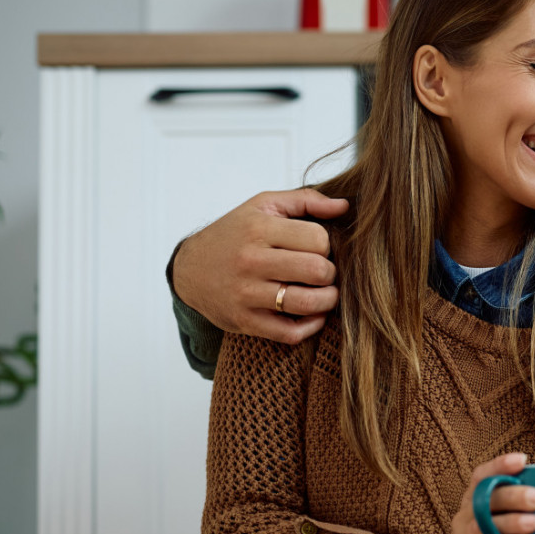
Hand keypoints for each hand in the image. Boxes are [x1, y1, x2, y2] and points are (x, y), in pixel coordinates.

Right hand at [172, 189, 348, 343]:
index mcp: (259, 228)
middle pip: (318, 271)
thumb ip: (306, 200)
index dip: (327, 245)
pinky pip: (290, 333)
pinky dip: (311, 326)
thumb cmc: (235, 233)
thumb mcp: (263, 205)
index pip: (318, 239)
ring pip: (307, 303)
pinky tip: (312, 314)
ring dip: (328, 300)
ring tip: (325, 293)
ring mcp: (246, 294)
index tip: (318, 249)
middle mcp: (251, 261)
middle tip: (323, 272)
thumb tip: (344, 206)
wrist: (189, 269)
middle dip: (330, 273)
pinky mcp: (244, 321)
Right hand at [411, 453, 534, 533]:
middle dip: (513, 496)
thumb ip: (518, 506)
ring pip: (481, 529)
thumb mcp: (496, 519)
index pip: (480, 477)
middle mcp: (464, 517)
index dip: (499, 466)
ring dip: (509, 524)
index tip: (522, 460)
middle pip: (485, 500)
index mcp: (473, 501)